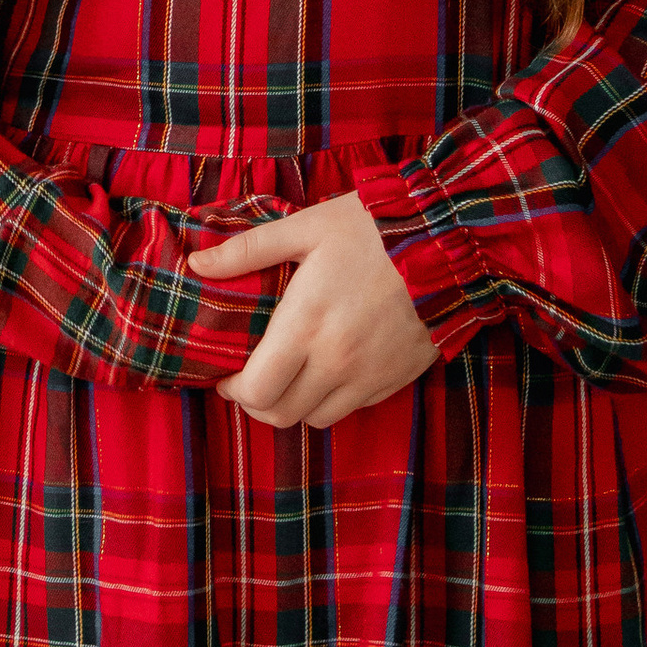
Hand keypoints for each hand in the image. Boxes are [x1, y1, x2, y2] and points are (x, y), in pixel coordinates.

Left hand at [192, 193, 436, 429]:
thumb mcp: (305, 227)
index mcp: (305, 326)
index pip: (256, 391)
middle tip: (251, 380)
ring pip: (317, 419)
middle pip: (281, 415)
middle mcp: (336, 361)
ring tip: (289, 378)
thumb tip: (196, 264)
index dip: (234, 391)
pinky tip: (329, 370)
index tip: (227, 375)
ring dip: (295, 405)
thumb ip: (246, 251)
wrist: (449, 238)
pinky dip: (332, 399)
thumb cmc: (372, 227)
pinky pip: (353, 408)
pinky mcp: (396, 379)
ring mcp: (369, 376)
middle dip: (257, 404)